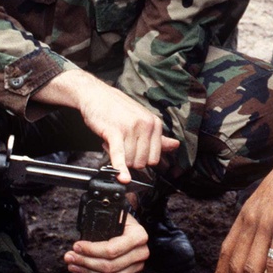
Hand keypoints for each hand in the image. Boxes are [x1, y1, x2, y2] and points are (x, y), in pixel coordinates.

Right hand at [34, 70, 179, 180]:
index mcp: (154, 123)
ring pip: (130, 161)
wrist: (96, 95)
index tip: (133, 152)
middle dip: (130, 161)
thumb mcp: (142, 119)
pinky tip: (122, 177)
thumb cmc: (118, 109)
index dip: (142, 159)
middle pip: (142, 162)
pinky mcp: (114, 132)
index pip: (155, 157)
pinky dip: (120, 168)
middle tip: (121, 147)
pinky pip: (120, 155)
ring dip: (119, 159)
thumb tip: (176, 145)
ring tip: (113, 144)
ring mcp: (131, 128)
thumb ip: (158, 137)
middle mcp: (145, 125)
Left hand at [64, 215, 148, 272]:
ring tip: (74, 266)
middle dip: (85, 262)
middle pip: (109, 266)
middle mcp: (141, 253)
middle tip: (70, 257)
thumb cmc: (120, 221)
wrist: (131, 227)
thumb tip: (80, 243)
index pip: (112, 250)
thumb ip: (100, 226)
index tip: (76, 247)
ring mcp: (137, 267)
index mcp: (138, 236)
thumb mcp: (114, 216)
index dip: (91, 251)